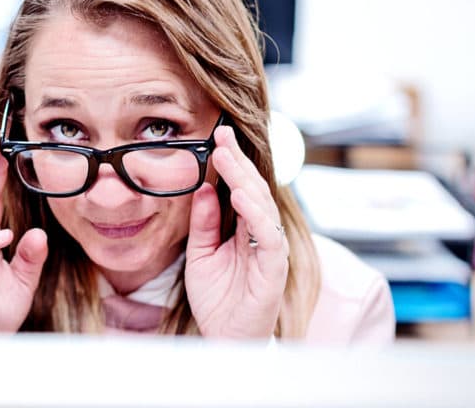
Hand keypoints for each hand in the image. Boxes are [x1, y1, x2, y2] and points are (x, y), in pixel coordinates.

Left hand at [185, 125, 288, 338]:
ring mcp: (270, 250)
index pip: (241, 189)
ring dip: (245, 180)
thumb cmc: (217, 298)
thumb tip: (206, 187)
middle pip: (254, 190)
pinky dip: (255, 214)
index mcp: (244, 229)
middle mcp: (260, 235)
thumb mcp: (200, 254)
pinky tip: (241, 196)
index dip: (231, 164)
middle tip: (223, 136)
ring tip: (228, 157)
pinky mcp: (273, 268)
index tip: (217, 137)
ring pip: (262, 206)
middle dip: (238, 162)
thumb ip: (204, 223)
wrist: (224, 338)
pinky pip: (268, 236)